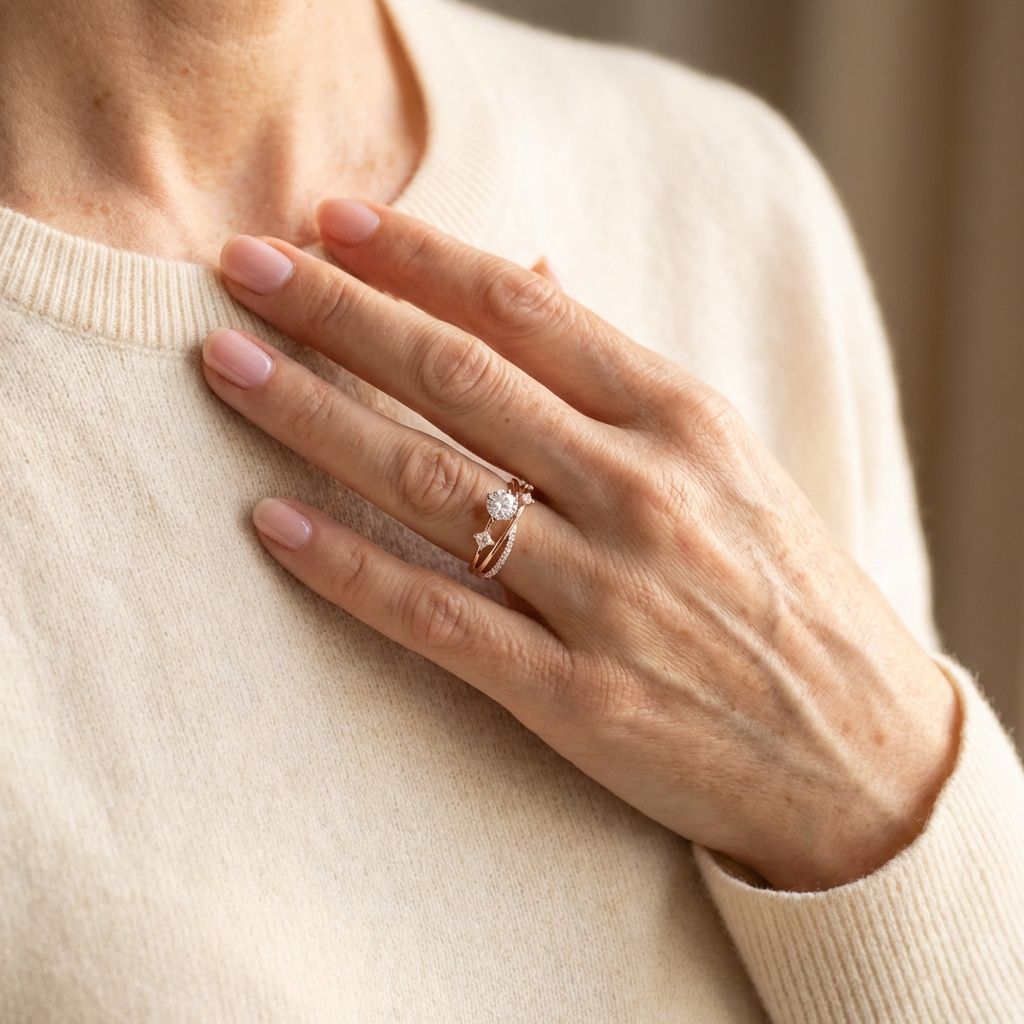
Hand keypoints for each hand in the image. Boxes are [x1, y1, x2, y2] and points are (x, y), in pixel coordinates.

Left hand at [200, 199, 960, 891]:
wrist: (856, 750)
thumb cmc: (785, 591)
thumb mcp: (727, 460)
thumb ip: (619, 375)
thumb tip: (529, 273)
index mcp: (682, 418)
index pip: (523, 308)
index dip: (416, 256)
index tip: (328, 220)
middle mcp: (641, 490)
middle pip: (457, 377)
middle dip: (338, 313)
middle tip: (240, 268)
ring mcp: (607, 594)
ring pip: (430, 482)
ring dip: (314, 416)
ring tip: (228, 366)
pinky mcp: (578, 695)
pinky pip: (438, 615)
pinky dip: (348, 566)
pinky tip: (272, 522)